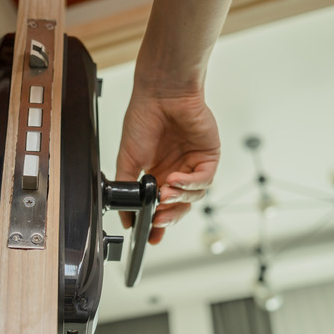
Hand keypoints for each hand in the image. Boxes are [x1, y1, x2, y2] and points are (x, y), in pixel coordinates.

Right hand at [116, 91, 219, 243]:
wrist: (161, 95)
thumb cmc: (143, 119)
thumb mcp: (128, 159)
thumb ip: (128, 188)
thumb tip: (125, 215)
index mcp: (156, 174)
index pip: (160, 206)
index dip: (157, 224)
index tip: (150, 238)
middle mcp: (176, 172)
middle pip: (179, 206)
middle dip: (169, 216)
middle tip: (158, 220)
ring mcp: (193, 165)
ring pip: (194, 196)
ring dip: (179, 198)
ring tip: (165, 193)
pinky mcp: (208, 156)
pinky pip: (204, 180)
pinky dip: (191, 184)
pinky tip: (176, 180)